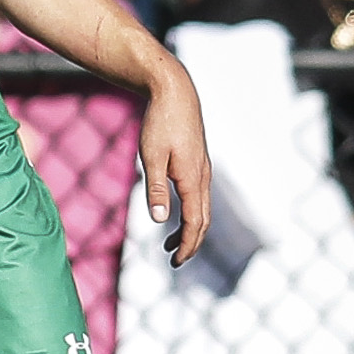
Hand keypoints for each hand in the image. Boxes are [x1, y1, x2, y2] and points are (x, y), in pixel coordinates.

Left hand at [140, 63, 212, 265]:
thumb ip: (155, 189)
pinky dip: (190, 212)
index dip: (186, 244)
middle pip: (202, 220)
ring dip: (189, 229)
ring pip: (202, 208)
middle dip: (191, 243)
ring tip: (169, 245)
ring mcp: (203, 169)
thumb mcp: (151, 157)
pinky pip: (198, 195)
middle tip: (175, 261)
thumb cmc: (160, 123)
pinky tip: (175, 214)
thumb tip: (159, 220)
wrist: (175, 92)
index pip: (194, 222)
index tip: (176, 261)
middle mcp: (203, 176)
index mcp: (192, 178)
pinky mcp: (198, 162)